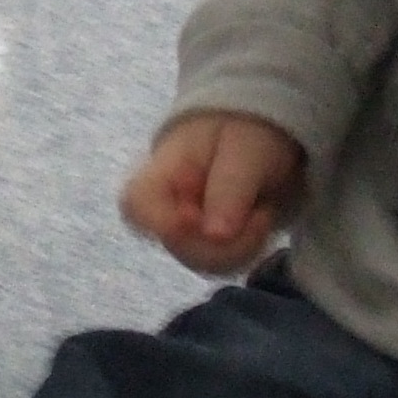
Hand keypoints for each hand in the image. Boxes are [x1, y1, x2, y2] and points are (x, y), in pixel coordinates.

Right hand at [119, 113, 306, 274]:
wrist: (259, 135)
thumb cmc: (245, 132)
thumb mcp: (245, 149)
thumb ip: (229, 187)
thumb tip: (215, 235)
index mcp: (161, 171)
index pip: (136, 205)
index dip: (160, 223)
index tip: (198, 221)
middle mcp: (166, 206)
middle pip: (174, 244)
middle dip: (221, 240)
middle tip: (258, 214)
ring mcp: (185, 230)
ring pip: (200, 261)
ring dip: (239, 247)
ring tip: (262, 214)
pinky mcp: (208, 244)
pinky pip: (222, 264)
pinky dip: (247, 251)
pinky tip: (259, 224)